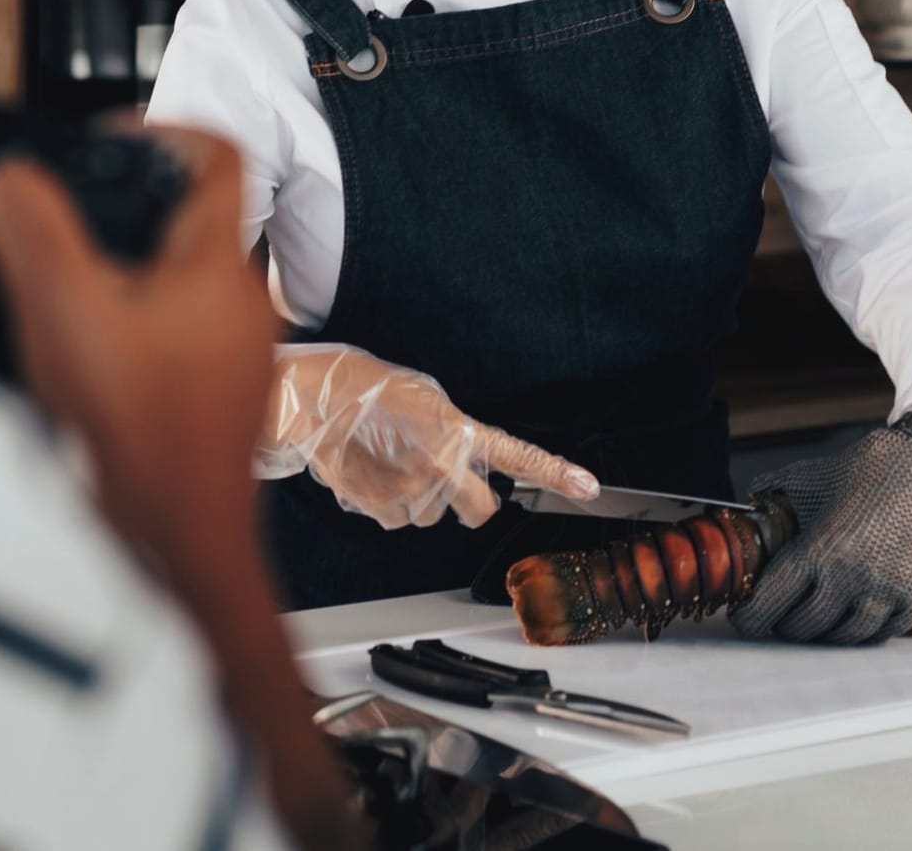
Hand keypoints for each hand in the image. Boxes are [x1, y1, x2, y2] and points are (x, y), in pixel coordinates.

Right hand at [0, 128, 274, 559]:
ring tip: (61, 298)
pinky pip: (175, 330)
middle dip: (119, 212)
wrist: (181, 551)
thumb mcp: (66, 318)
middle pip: (189, 216)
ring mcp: (237, 351)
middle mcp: (244, 302)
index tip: (105, 145)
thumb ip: (30, 233)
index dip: (160, 130)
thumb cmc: (142, 446)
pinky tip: (83, 362)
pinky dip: (130, 325)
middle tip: (60, 228)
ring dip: (120, 274)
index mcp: (220, 266)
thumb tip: (3, 182)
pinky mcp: (219, 392)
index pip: (218, 155)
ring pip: (178, 277)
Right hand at [262, 344, 598, 528]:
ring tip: (391, 462)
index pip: (520, 456)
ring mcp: (415, 492)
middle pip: (480, 511)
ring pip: (431, 517)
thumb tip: (465, 457)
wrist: (323, 400)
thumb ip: (456, 434)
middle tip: (439, 475)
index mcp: (461, 432)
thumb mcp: (430, 401)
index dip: (557, 474)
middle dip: (467, 502)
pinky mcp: (384, 509)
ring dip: (417, 498)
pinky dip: (387, 504)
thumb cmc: (374, 391)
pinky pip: (397, 521)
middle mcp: (445, 466)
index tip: (588, 487)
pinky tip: (373, 473)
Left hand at [730, 414, 911, 644]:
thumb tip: (743, 511)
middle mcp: (852, 578)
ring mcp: (887, 592)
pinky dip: (858, 633)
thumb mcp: (804, 478)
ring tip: (809, 622)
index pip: (772, 602)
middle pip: (805, 626)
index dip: (752, 617)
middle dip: (783, 625)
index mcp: (818, 550)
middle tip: (775, 618)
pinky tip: (845, 620)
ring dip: (820, 634)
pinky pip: (880, 634)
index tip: (742, 621)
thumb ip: (770, 498)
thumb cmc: (858, 471)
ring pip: (843, 637)